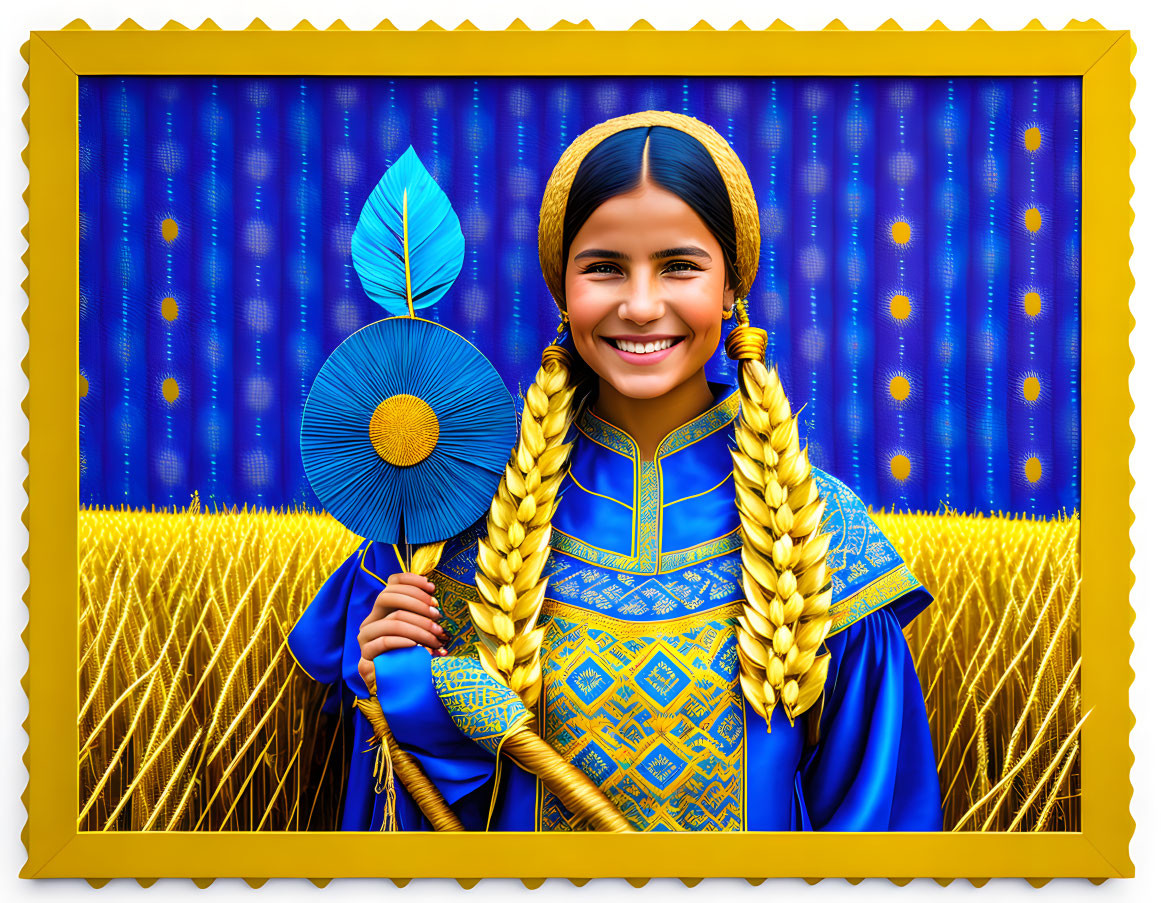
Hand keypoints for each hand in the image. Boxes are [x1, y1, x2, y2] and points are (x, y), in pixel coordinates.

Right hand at [356, 572, 448, 694]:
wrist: (399, 690)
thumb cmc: (413, 657)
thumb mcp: (421, 633)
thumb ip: (423, 617)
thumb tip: (436, 604)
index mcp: (384, 610)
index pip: (392, 583)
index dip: (412, 580)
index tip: (433, 587)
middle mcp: (372, 620)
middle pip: (388, 596)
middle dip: (417, 603)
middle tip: (438, 616)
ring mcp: (366, 638)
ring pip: (392, 621)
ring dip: (419, 628)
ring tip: (437, 638)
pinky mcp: (365, 656)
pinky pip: (385, 642)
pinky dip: (405, 642)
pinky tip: (418, 646)